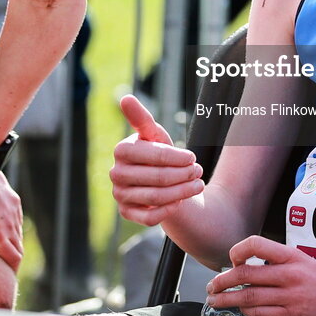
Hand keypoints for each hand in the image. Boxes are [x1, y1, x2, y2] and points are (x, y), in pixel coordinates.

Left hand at [0, 160, 22, 272]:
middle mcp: (10, 226)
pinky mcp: (13, 200)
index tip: (7, 277)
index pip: (13, 260)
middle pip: (18, 249)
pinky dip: (11, 226)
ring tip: (0, 247)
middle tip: (4, 267)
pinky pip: (15, 218)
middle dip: (12, 260)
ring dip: (11, 242)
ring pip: (17, 233)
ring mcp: (13, 212)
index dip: (12, 271)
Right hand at [110, 94, 203, 225]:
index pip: (156, 155)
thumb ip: (141, 117)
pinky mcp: (126, 213)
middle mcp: (116, 173)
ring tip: (197, 184)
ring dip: (182, 192)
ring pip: (156, 197)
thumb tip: (126, 97)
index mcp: (121, 150)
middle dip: (183, 175)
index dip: (178, 157)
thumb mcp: (153, 134)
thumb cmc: (156, 152)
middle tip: (199, 171)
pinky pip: (150, 217)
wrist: (156, 180)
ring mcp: (120, 194)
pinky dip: (169, 209)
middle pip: (158, 178)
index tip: (193, 157)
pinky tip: (180, 201)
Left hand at [206, 236, 315, 315]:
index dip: (237, 250)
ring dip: (227, 299)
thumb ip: (278, 262)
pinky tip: (241, 311)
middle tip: (213, 285)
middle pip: (245, 274)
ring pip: (248, 296)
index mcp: (291, 256)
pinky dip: (246, 312)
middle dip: (223, 281)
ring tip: (216, 300)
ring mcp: (291, 296)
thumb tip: (248, 267)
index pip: (255, 243)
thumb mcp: (303, 261)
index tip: (231, 260)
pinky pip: (261, 313)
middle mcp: (289, 274)